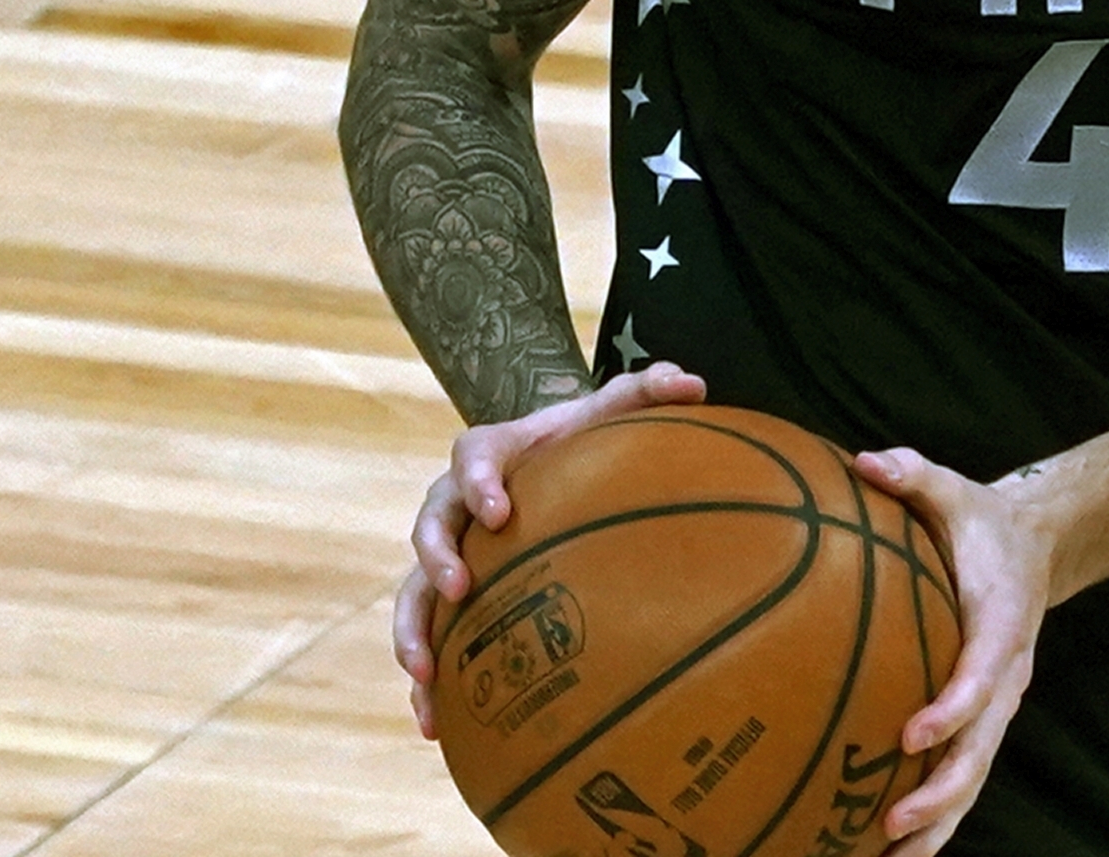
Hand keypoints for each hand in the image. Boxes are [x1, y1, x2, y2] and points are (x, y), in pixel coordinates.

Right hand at [392, 361, 707, 736]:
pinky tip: (434, 725)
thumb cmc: (582, 440)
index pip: (472, 456)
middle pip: (429, 525)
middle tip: (458, 587)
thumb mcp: (611, 410)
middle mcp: (458, 504)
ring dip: (414, 630)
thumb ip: (647, 390)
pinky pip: (428, 634)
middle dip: (438, 556)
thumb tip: (695, 383)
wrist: (550, 464)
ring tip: (424, 673)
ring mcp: (450, 551)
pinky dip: (424, 680)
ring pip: (413, 590)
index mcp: (493, 454)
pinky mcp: (450, 594)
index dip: (479, 481)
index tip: (500, 511)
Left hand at [852, 446, 1059, 855]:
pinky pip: (960, 777)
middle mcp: (1007, 677)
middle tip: (892, 822)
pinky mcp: (981, 723)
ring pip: (973, 778)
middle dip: (941, 792)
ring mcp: (997, 708)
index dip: (954, 708)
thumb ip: (914, 474)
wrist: (1034, 548)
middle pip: (983, 749)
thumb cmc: (981, 523)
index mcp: (1003, 624)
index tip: (911, 734)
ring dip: (938, 825)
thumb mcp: (954, 489)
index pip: (984, 673)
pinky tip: (886, 852)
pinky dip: (934, 819)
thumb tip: (865, 461)